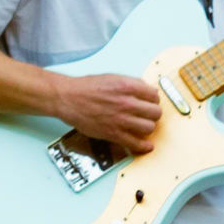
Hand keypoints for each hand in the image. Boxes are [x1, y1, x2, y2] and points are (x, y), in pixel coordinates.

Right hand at [47, 68, 165, 152]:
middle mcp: (126, 103)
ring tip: (143, 126)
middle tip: (148, 115)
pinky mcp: (114, 133)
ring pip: (149, 127)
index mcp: (127, 86)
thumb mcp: (112, 78)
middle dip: (153, 113)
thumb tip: (145, 91)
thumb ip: (131, 84)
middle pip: (155, 112)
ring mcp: (121, 120)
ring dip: (148, 127)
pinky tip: (146, 145)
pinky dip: (144, 146)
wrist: (69, 99)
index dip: (153, 99)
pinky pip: (135, 143)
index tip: (151, 103)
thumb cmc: (87, 88)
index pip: (154, 95)